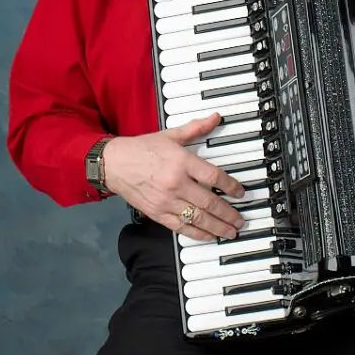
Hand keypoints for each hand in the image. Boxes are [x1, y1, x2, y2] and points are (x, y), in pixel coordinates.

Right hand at [102, 113, 245, 240]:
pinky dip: (197, 234)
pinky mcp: (157, 213)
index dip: (231, 186)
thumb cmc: (142, 149)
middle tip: (240, 219)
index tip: (240, 192)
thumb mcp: (171, 135)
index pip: (214, 176)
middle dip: (228, 213)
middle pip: (209, 202)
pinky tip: (209, 236)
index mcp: (182, 162)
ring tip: (231, 232)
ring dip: (217, 227)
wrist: (113, 163)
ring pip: (197, 218)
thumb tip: (215, 117)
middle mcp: (176, 183)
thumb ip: (196, 128)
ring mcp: (166, 201)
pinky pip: (180, 227)